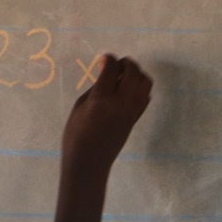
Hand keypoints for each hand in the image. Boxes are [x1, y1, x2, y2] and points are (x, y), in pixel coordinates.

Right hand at [60, 54, 152, 173]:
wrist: (89, 162)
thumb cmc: (76, 135)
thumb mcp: (80, 107)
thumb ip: (95, 88)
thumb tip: (107, 74)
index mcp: (101, 98)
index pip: (112, 68)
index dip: (108, 59)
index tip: (104, 59)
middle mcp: (120, 102)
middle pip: (133, 71)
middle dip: (126, 63)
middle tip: (117, 65)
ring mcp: (131, 111)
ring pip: (145, 83)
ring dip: (137, 74)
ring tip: (125, 77)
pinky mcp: (135, 119)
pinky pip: (145, 97)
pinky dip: (140, 89)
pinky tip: (129, 91)